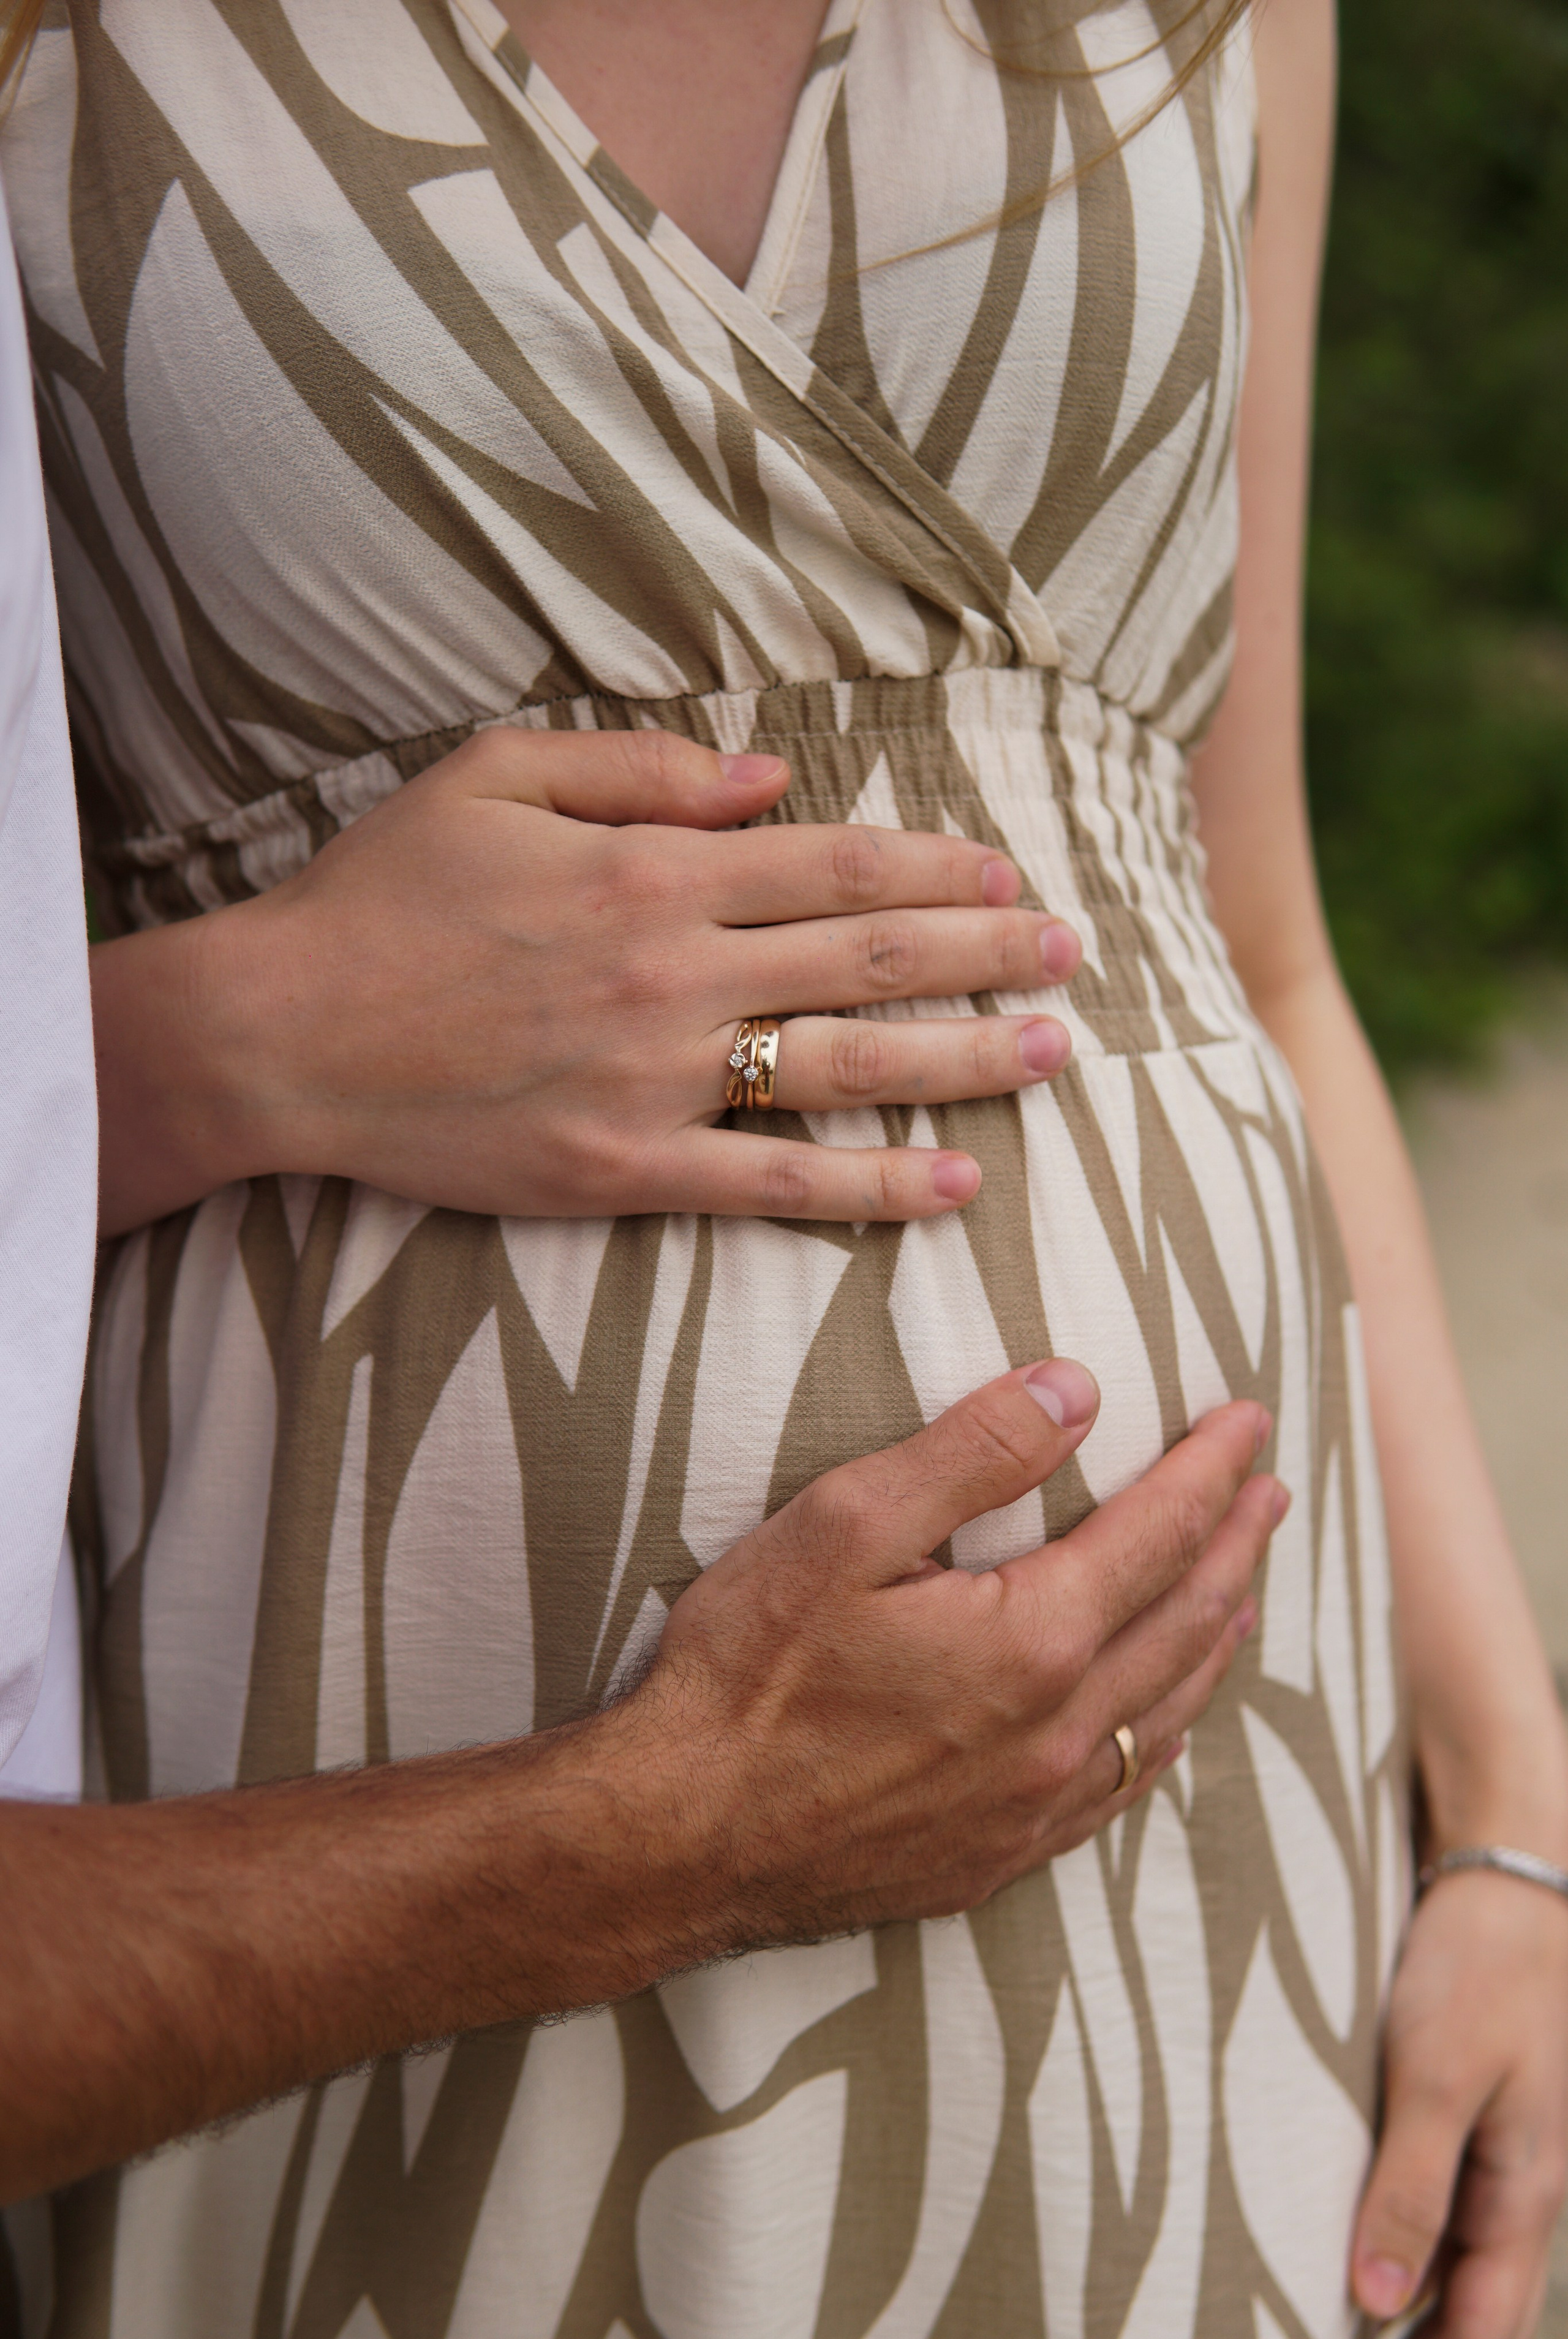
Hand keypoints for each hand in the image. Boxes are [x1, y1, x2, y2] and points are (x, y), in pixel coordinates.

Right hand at [94, 726, 1082, 1233]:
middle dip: (988, 955)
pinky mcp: (625, 1170)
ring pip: (851, 1065)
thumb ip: (639, 769)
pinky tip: (952, 1188)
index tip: (1008, 875)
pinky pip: (777, 1182)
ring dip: (966, 1061)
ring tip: (1055, 1058)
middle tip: (1073, 958)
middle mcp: (678, 971)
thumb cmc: (380, 896)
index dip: (939, 870)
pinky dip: (872, 1188)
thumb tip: (770, 778)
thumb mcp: (492, 776)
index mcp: (654, 869)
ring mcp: (659, 1078)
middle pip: (873, 957)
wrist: (281, 1033)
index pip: (839, 864)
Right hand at [612, 1362, 1280, 1955]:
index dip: (1210, 1468)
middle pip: (1187, 1620)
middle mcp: (1059, 1733)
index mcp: (1032, 1641)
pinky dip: (1164, 1732)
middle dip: (1237, 1543)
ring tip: (1245, 1588)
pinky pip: (1120, 1789)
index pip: (1158, 1534)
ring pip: (1167, 1710)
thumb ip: (971, 1451)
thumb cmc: (747, 1673)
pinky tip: (1166, 1720)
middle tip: (1272, 1487)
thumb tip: (1077, 1389)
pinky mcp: (997, 1857)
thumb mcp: (844, 1526)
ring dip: (1217, 1636)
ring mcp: (1035, 1807)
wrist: (679, 1839)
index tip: (1250, 1418)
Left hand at [1352, 1869, 1567, 2338]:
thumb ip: (1411, 2189)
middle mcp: (1516, 2189)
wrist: (1510, 1880)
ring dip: (1404, 2294)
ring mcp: (1497, 2152)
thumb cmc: (1478, 1972)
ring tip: (1319, 2314)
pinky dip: (1400, 2229)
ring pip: (1455, 2256)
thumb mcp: (1437, 2080)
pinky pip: (1441, 2198)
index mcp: (1521, 2198)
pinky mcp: (1469, 2112)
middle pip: (1471, 2307)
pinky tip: (1344, 2229)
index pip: (1482, 2332)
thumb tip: (1377, 2299)